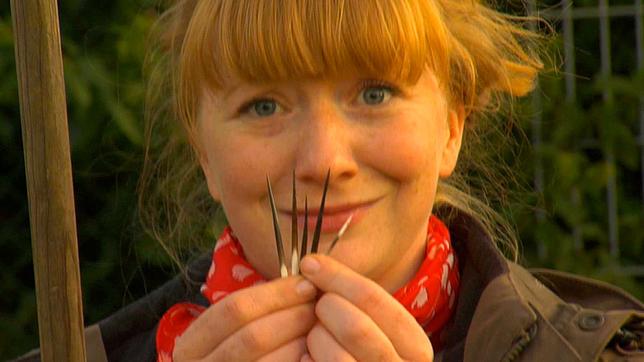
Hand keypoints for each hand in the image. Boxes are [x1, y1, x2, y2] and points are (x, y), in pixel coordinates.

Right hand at [173, 276, 317, 361]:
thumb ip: (252, 313)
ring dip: (301, 342)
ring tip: (322, 329)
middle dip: (292, 317)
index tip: (307, 284)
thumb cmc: (235, 357)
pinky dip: (301, 361)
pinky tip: (314, 354)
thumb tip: (302, 284)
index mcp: (190, 346)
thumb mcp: (227, 336)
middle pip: (252, 336)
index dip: (274, 294)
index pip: (233, 309)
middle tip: (319, 307)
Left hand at [299, 254, 433, 361]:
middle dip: (326, 309)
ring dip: (316, 340)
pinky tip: (307, 359)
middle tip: (316, 308)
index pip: (376, 299)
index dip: (338, 277)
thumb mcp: (372, 328)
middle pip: (356, 327)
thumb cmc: (360, 356)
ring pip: (337, 358)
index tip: (310, 264)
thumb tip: (313, 266)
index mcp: (416, 347)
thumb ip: (355, 301)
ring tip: (313, 338)